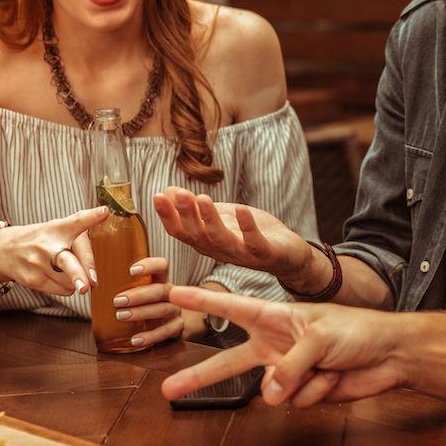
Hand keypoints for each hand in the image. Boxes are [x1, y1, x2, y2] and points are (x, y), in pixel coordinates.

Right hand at [0, 207, 108, 296]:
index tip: (104, 212)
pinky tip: (57, 276)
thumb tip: (94, 279)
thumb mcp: (59, 229)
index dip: (92, 217)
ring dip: (77, 281)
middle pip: (67, 262)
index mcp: (59, 228)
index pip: (76, 221)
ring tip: (65, 269)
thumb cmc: (43, 239)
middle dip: (78, 275)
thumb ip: (82, 245)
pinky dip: (67, 287)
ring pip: (70, 282)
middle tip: (90, 285)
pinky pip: (62, 290)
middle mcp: (48, 245)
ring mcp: (39, 264)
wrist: (6, 250)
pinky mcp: (33, 280)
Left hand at [112, 256, 184, 347]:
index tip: (131, 270)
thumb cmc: (150, 303)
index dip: (150, 265)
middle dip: (139, 295)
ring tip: (121, 316)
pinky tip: (135, 339)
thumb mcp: (143, 290)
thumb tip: (90, 281)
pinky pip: (166, 332)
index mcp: (162, 279)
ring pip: (163, 309)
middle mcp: (172, 293)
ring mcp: (176, 310)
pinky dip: (150, 336)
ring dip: (141, 312)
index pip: (162, 266)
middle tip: (117, 300)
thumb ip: (124, 285)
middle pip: (160, 290)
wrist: (175, 321)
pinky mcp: (177, 327)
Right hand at [153, 187, 317, 285]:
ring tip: (203, 198)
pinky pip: (254, 242)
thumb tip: (166, 191)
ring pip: (221, 239)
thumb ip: (195, 208)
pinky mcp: (264, 253)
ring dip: (210, 219)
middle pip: (197, 235)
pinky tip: (240, 209)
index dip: (168, 216)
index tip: (157, 195)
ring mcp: (241, 254)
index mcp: (206, 242)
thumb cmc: (249, 234)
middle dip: (186, 214)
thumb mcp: (220, 217)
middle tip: (178, 193)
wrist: (287, 255)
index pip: (181, 231)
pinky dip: (247, 226)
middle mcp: (219, 251)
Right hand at [160, 286, 406, 406]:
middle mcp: (276, 344)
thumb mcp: (319, 337)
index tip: (172, 293)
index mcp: (276, 318)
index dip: (203, 301)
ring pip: (270, 391)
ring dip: (299, 382)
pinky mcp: (304, 392)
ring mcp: (288, 371)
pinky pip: (296, 401)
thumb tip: (269, 397)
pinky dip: (317, 392)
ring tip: (326, 366)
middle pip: (230, 363)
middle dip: (199, 376)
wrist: (389, 355)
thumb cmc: (357, 330)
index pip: (232, 309)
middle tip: (167, 389)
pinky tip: (334, 378)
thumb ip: (289, 366)